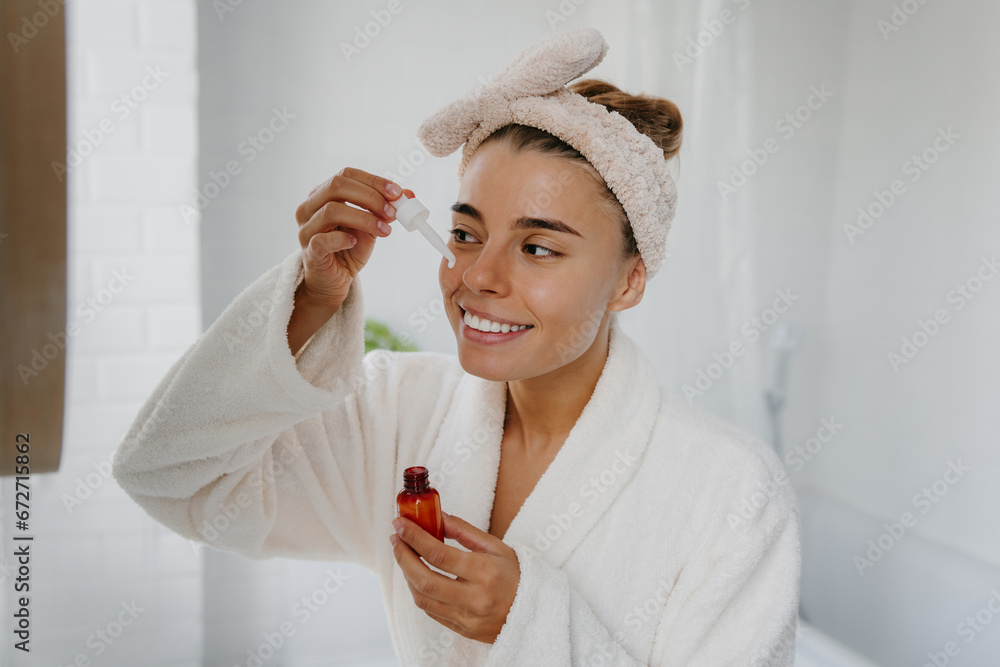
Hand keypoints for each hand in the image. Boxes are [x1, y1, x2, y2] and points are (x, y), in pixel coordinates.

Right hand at [293, 167, 412, 310]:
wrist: (334, 280)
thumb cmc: (348, 249)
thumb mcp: (371, 226)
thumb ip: (385, 210)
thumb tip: (408, 195)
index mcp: (323, 194)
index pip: (347, 175)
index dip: (374, 181)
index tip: (397, 193)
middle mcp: (310, 207)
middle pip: (337, 186)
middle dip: (370, 197)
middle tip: (392, 212)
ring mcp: (306, 228)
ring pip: (331, 210)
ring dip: (364, 218)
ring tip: (384, 230)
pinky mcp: (309, 251)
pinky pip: (322, 240)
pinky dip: (342, 239)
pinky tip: (354, 242)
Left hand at [390, 512, 520, 643]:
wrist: (534, 612)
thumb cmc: (516, 575)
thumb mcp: (496, 547)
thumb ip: (464, 531)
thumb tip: (437, 516)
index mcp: (484, 572)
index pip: (438, 554)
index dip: (414, 537)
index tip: (400, 524)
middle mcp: (474, 598)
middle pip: (424, 579)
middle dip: (403, 557)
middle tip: (396, 539)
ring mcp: (467, 617)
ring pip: (423, 598)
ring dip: (407, 575)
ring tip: (404, 555)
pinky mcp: (461, 629)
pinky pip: (430, 611)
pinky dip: (418, 592)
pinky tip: (416, 576)